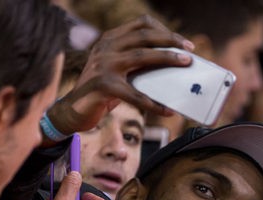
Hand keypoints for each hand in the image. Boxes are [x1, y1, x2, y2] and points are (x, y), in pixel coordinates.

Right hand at [46, 15, 194, 138]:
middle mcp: (106, 47)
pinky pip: (135, 95)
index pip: (140, 25)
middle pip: (144, 36)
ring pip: (141, 56)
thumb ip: (137, 66)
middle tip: (190, 51)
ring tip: (185, 65)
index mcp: (110, 40)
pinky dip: (154, 104)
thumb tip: (172, 71)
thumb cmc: (101, 91)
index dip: (164, 30)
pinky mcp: (103, 86)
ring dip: (167, 59)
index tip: (182, 41)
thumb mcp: (118, 72)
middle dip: (170, 41)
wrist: (72, 110)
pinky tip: (167, 110)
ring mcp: (103, 65)